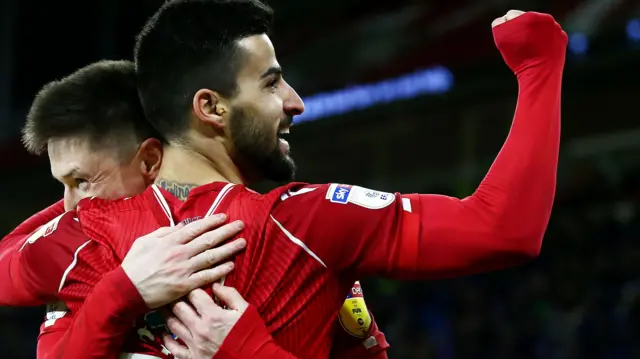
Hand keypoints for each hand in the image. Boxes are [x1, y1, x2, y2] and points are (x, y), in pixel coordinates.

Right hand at [122, 214, 245, 308]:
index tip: (224, 216)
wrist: (125, 290)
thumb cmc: (134, 265)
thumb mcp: (144, 241)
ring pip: (212, 257)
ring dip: (229, 249)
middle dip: (226, 231)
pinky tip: (231, 265)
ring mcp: (184, 270)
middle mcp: (180, 253)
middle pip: (208, 240)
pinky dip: (220, 270)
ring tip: (242, 242)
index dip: (212, 221)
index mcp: (170, 241)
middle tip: (241, 225)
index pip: (196, 228)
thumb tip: (181, 226)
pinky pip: (207, 276)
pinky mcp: (185, 286)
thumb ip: (163, 232)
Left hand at [161, 283, 248, 358]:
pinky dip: (167, 339)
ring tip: (165, 308)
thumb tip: (216, 284)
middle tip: (173, 293)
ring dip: (168, 315)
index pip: (194, 294)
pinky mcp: (192, 358)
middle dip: (175, 298)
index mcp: (213, 315)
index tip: (191, 285)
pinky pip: (173, 348)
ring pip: (172, 325)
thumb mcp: (246, 310)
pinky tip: (166, 333)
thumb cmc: (252, 336)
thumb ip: (230, 295)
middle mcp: (200, 329)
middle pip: (178, 308)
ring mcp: (194, 344)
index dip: (191, 287)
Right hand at [491, 10, 567, 72]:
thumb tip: (505, 20)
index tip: (509, 40)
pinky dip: (545, 42)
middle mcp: (546, 19)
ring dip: (534, 34)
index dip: (507, 28)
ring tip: (530, 49)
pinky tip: (540, 51)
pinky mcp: (563, 37)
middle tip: (520, 45)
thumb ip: (500, 24)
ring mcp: (556, 28)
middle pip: (527, 19)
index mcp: (530, 16)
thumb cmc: (519, 58)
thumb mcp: (501, 39)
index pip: (512, 15)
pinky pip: (551, 36)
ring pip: (540, 27)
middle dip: (523, 29)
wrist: (540, 73)